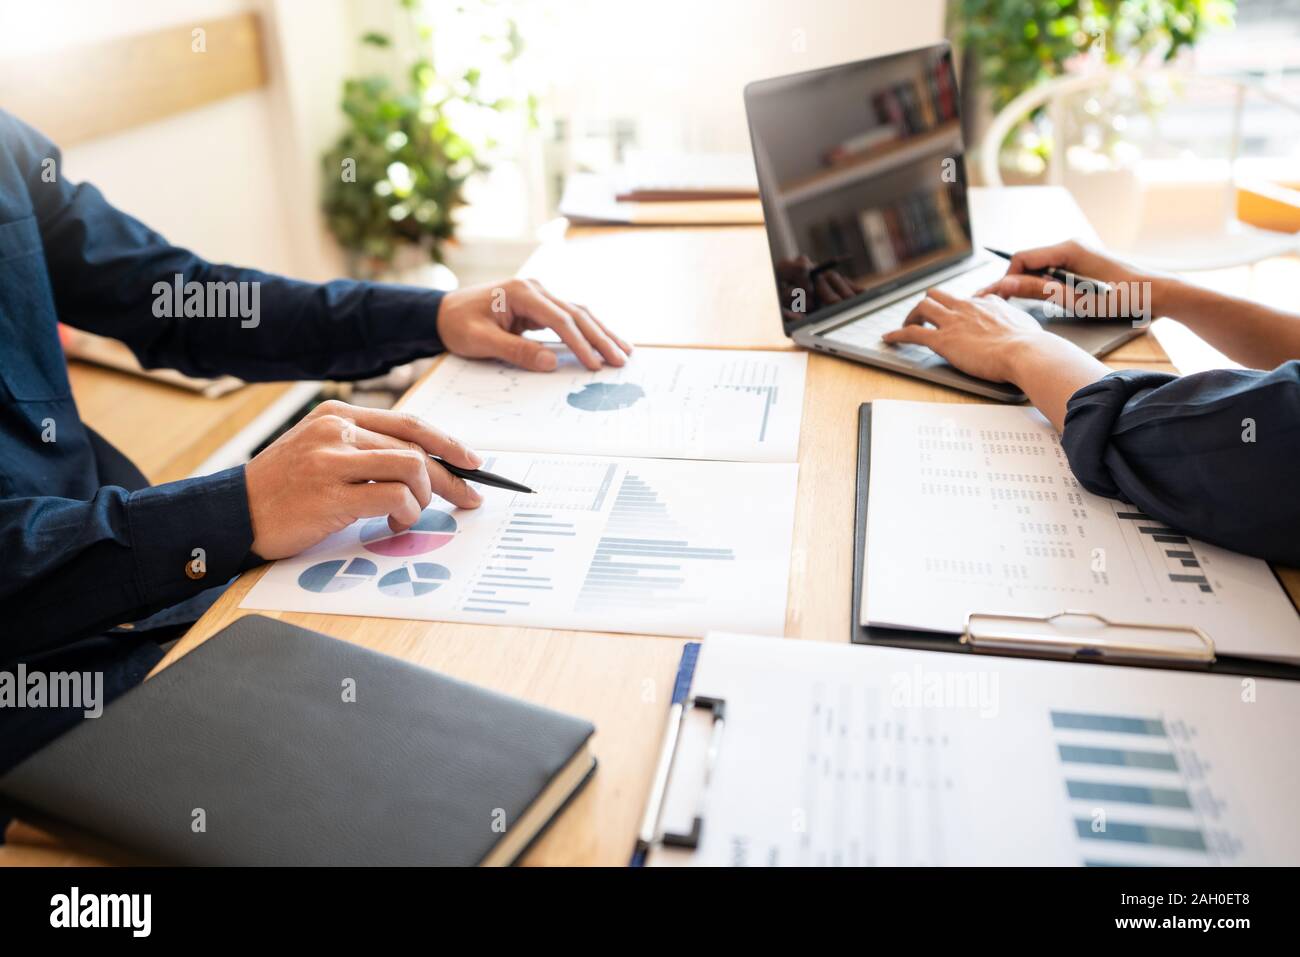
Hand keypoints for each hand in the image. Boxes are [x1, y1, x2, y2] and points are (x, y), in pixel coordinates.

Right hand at [244, 400, 482, 560]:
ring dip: (424, 499)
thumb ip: (364, 450)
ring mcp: (332, 461)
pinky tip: (392, 526)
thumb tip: (422, 465)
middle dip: (452, 477)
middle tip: (470, 498)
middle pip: (417, 447)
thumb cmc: (281, 491)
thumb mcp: (320, 453)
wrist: (231, 514)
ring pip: (413, 468)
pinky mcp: (331, 495)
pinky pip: (394, 499)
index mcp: (337, 415)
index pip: (409, 422)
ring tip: (407, 517)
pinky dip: (405, 515)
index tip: (471, 461)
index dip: (447, 443)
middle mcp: (336, 431)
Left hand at [437, 277, 631, 371]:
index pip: (559, 319)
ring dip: (601, 332)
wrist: (443, 312)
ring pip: (579, 313)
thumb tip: (550, 363)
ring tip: (624, 351)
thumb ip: (515, 350)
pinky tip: (604, 341)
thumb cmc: (458, 324)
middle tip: (621, 360)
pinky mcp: (539, 306)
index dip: (580, 343)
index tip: (594, 364)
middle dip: (601, 338)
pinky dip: (589, 330)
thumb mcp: (480, 341)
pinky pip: (570, 318)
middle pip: (577, 313)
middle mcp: (535, 289)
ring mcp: (539, 296)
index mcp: (521, 293)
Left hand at [881, 288, 1047, 382]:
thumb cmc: (1032, 345)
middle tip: (923, 318)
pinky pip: (912, 332)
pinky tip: (888, 338)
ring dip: (911, 316)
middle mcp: (967, 307)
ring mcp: (953, 322)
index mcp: (988, 304)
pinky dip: (897, 334)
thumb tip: (1023, 329)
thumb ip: (1018, 324)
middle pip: (938, 294)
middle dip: (928, 305)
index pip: (966, 300)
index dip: (957, 309)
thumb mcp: (1028, 325)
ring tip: (905, 326)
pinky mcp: (943, 340)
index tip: (955, 317)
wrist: (1027, 352)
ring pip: (923, 307)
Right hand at [976, 240, 1154, 315]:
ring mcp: (1078, 252)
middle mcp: (1071, 246)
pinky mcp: (1083, 262)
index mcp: (1067, 249)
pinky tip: (1054, 300)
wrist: (1158, 293)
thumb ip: (1040, 291)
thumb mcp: (1076, 299)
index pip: (1021, 258)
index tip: (1002, 299)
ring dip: (1033, 285)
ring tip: (1034, 306)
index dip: (1007, 279)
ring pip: (1040, 267)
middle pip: (1029, 261)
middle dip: (1017, 282)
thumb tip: (1008, 286)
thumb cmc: (1122, 297)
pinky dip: (1047, 284)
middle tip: (1010, 306)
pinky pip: (1054, 270)